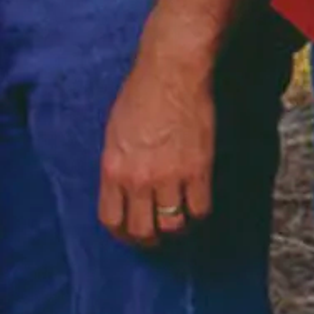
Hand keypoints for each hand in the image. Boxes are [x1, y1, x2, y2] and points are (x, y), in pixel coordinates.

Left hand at [99, 46, 215, 246]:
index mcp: (112, 170)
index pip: (113, 220)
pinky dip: (199, 214)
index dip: (124, 234)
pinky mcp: (198, 169)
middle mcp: (138, 180)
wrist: (172, 73)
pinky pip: (200, 208)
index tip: (133, 233)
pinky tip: (199, 206)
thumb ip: (119, 165)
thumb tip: (126, 187)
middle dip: (150, 240)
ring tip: (181, 222)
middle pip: (143, 230)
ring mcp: (169, 176)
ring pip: (173, 225)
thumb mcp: (115, 134)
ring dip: (177, 228)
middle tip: (158, 237)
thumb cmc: (141, 95)